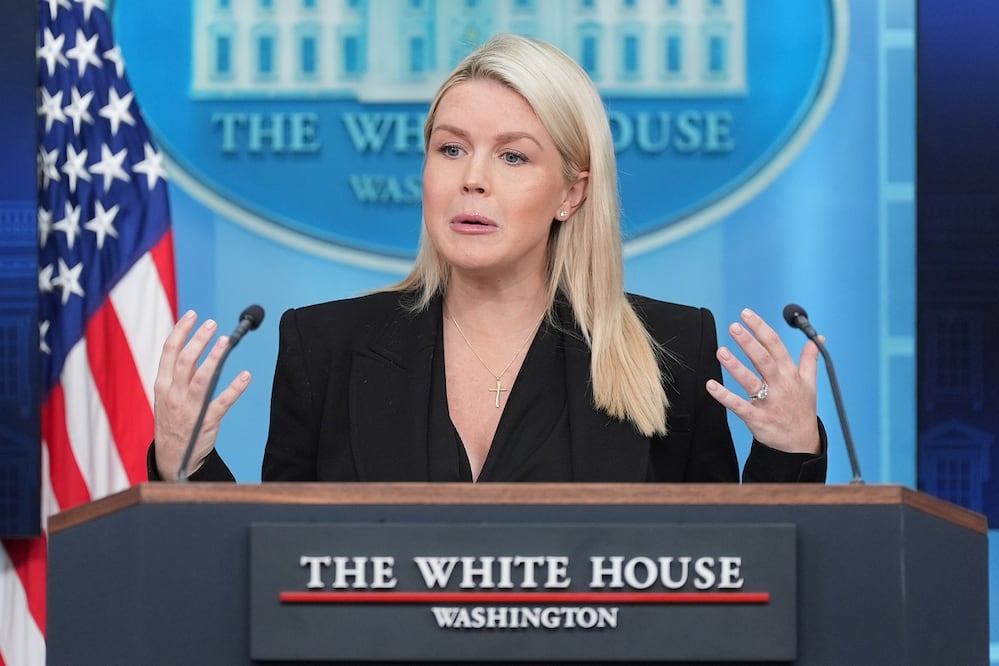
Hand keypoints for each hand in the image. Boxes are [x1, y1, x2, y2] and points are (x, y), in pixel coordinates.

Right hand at [153, 311, 251, 479]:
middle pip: (185, 361)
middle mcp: (173, 394)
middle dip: (198, 340)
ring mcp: (189, 409)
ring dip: (214, 359)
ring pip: (201, 379)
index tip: (192, 314)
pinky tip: (245, 375)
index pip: (168, 352)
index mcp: (161, 385)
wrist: (172, 458)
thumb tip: (196, 343)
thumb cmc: (173, 418)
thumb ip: (181, 372)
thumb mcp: (167, 394)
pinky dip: (234, 388)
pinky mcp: (206, 421)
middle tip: (212, 324)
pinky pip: (222, 402)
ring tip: (226, 341)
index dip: (180, 331)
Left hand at [705, 308, 819, 453]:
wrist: (800, 445)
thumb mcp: (810, 384)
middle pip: (764, 360)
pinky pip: (739, 406)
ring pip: (751, 381)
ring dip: (735, 366)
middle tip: (734, 327)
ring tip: (720, 351)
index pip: (776, 346)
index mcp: (791, 374)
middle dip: (748, 342)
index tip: (746, 314)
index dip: (761, 328)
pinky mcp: (757, 418)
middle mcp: (780, 386)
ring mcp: (769, 402)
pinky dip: (724, 396)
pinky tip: (711, 385)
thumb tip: (817, 338)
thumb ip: (810, 360)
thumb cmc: (802, 410)